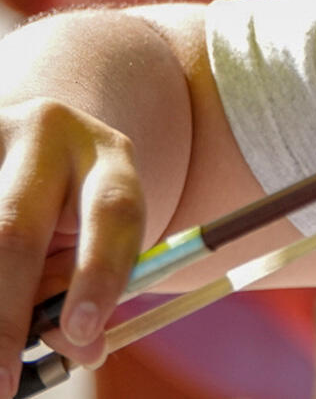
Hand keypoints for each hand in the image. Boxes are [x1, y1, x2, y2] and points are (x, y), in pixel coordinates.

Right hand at [0, 98, 145, 393]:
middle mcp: (51, 133)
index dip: (100, 274)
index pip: (113, 212)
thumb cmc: (68, 205)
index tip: (80, 334)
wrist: (30, 146)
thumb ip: (85, 288)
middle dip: (5, 313)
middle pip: (16, 229)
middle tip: (0, 378)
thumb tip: (83, 348)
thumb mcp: (89, 237)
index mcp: (108, 156)